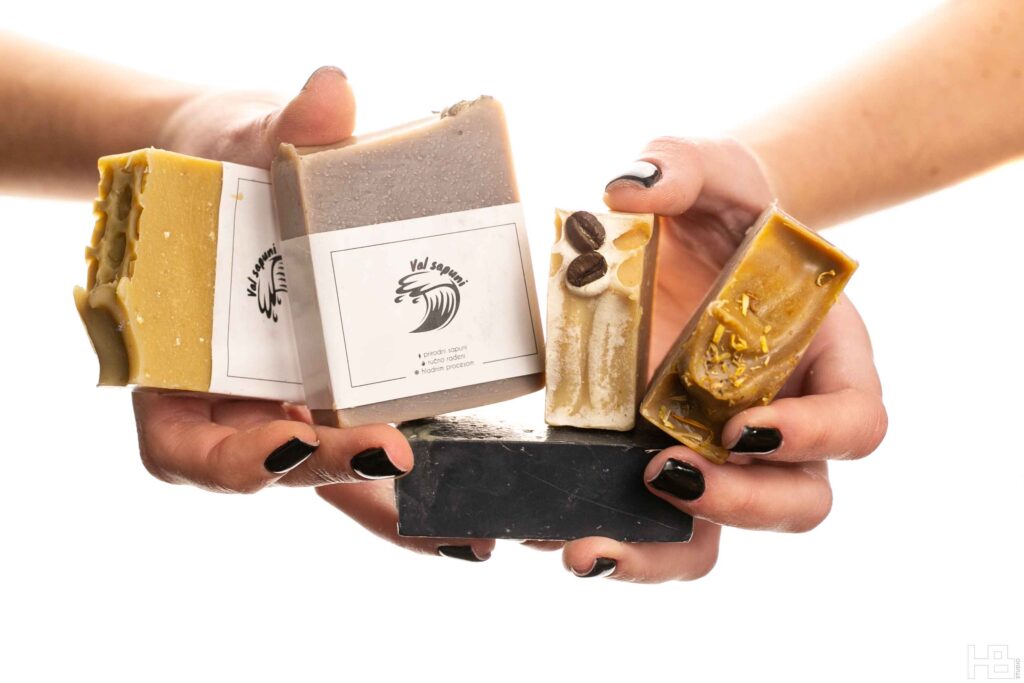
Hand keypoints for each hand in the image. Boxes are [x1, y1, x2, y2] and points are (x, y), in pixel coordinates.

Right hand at [134, 67, 493, 561]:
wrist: (252, 172)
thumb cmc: (226, 166)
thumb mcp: (241, 143)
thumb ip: (279, 129)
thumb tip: (330, 93)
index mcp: (181, 371)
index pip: (189, 446)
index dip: (237, 455)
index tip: (294, 434)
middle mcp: (236, 405)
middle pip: (280, 472)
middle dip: (342, 479)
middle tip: (403, 468)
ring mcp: (293, 403)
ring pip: (338, 476)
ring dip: (399, 506)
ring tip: (470, 530)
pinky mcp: (348, 390)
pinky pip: (381, 440)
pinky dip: (425, 466)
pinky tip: (481, 485)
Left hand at [559, 137, 886, 581]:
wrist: (679, 237)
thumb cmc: (718, 207)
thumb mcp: (709, 170)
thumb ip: (681, 166)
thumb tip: (627, 187)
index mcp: (825, 358)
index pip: (857, 422)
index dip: (814, 436)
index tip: (743, 426)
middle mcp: (782, 421)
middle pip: (798, 501)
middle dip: (739, 504)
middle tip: (663, 475)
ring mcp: (718, 453)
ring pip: (719, 537)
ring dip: (660, 555)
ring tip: (588, 547)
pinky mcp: (658, 461)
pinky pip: (651, 526)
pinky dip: (610, 539)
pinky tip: (547, 531)